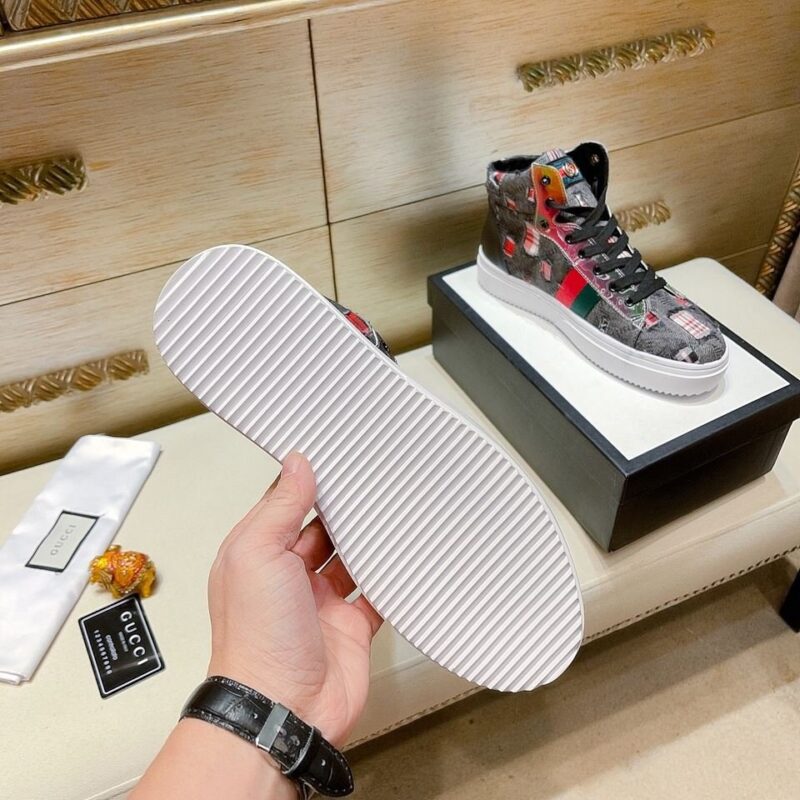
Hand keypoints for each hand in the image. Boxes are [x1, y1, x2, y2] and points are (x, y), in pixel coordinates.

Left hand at [206, 451, 381, 746]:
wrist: (283, 709)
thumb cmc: (256, 640)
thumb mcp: (258, 554)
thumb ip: (280, 507)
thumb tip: (296, 465)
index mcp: (258, 556)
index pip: (285, 505)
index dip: (307, 483)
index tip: (332, 459)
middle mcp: (288, 578)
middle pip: (322, 530)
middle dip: (343, 511)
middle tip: (369, 482)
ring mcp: (321, 604)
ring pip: (350, 559)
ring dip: (367, 541)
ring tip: (390, 512)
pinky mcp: (350, 628)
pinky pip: (375, 595)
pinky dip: (389, 579)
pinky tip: (401, 559)